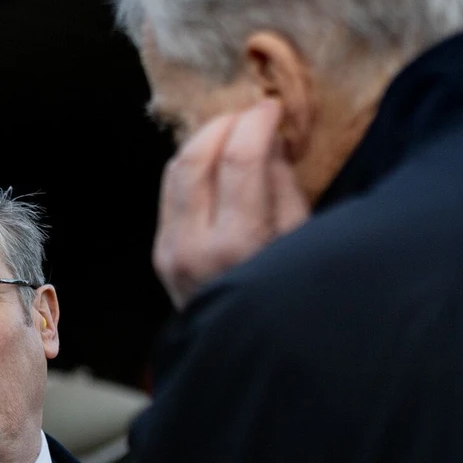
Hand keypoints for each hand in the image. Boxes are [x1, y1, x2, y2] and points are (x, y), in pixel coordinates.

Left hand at [154, 98, 311, 308]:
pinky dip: (191, 166)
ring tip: (235, 131)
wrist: (245, 354)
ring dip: (205, 139)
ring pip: (176, 169)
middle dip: (226, 122)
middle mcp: (196, 247)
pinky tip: (215, 162)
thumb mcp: (301, 242)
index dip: (257, 122)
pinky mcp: (161, 254)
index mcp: (240, 244)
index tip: (273, 108)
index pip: (240, 158)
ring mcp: (171, 251)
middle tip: (251, 114)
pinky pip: (170, 191)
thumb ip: (283, 186)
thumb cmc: (288, 299)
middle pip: (199, 156)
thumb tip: (268, 140)